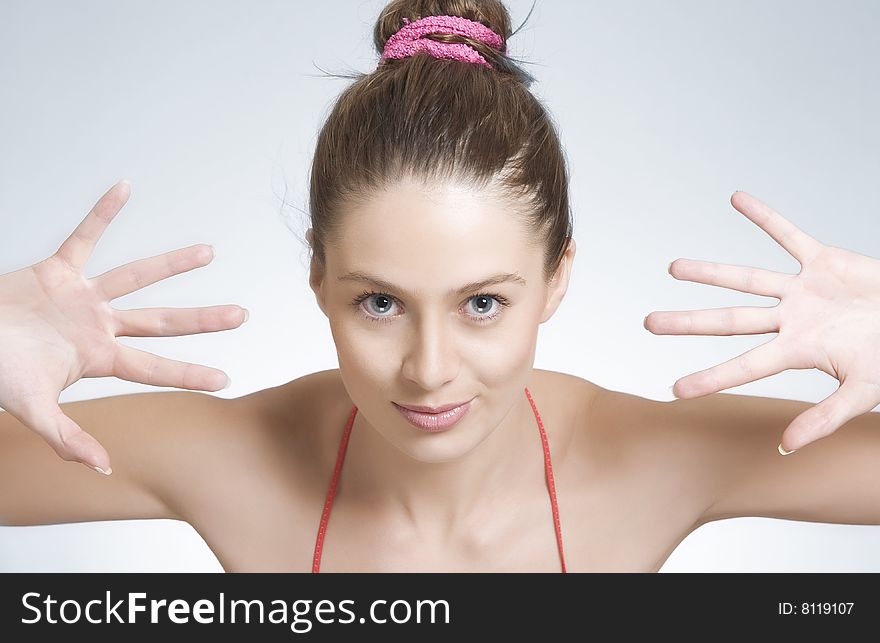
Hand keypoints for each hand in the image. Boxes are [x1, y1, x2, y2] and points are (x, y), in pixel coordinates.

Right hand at [0, 180, 247, 472]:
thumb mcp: (33, 408)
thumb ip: (67, 438)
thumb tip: (103, 469)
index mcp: (98, 359)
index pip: (155, 369)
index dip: (189, 374)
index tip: (225, 381)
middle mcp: (99, 326)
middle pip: (161, 322)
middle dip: (201, 321)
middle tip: (241, 315)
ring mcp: (81, 298)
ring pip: (136, 276)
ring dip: (172, 264)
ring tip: (210, 253)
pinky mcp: (57, 271)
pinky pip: (84, 236)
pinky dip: (102, 213)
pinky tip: (125, 188)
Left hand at [644, 191, 879, 452]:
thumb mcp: (863, 393)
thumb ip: (824, 419)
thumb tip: (784, 448)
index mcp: (798, 352)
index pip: (745, 368)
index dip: (712, 379)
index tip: (674, 391)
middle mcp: (791, 320)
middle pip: (730, 320)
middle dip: (689, 323)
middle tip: (648, 324)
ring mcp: (803, 290)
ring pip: (747, 279)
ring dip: (711, 273)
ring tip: (673, 268)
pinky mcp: (823, 261)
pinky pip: (789, 235)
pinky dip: (766, 218)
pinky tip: (737, 199)